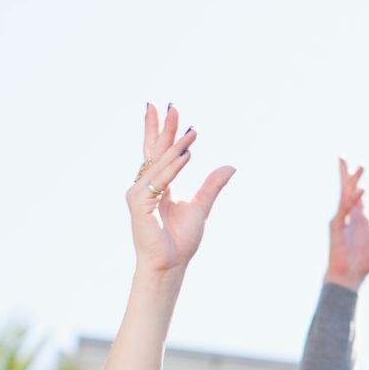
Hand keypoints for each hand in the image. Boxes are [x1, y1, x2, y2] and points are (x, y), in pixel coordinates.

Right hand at [129, 103, 235, 276]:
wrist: (171, 264)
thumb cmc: (181, 240)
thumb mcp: (202, 206)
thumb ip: (212, 185)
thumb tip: (230, 166)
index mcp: (159, 184)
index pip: (159, 151)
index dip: (162, 130)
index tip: (166, 108)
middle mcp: (145, 185)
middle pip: (154, 150)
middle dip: (163, 127)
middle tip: (171, 105)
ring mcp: (139, 193)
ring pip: (160, 163)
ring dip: (176, 146)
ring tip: (192, 131)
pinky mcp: (139, 204)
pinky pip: (159, 181)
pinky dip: (173, 168)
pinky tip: (187, 155)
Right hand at [325, 159, 368, 290]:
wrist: (351, 274)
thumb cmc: (365, 260)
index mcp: (360, 215)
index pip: (357, 192)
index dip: (356, 179)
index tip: (359, 165)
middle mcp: (349, 214)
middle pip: (346, 188)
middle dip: (346, 173)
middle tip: (342, 156)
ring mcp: (341, 218)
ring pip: (346, 194)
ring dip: (354, 180)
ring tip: (361, 167)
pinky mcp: (336, 226)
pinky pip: (345, 209)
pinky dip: (353, 199)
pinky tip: (362, 190)